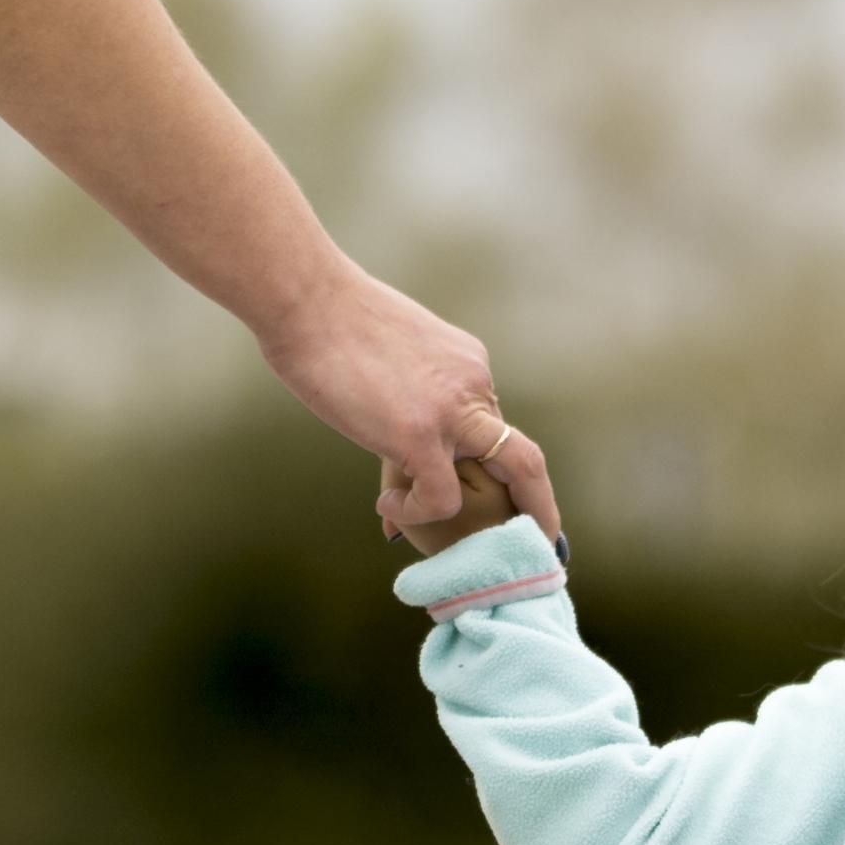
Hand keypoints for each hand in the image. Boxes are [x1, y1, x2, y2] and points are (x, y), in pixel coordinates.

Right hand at [262, 262, 562, 549]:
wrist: (306, 297)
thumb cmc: (327, 321)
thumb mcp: (389, 352)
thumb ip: (403, 391)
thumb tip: (386, 430)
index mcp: (468, 365)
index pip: (486, 428)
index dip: (474, 467)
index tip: (476, 495)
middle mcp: (472, 385)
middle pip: (523, 455)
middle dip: (537, 503)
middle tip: (538, 539)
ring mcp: (451, 411)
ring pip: (516, 473)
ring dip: (516, 519)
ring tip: (476, 547)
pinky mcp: (418, 434)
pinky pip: (441, 498)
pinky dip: (418, 513)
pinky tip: (388, 505)